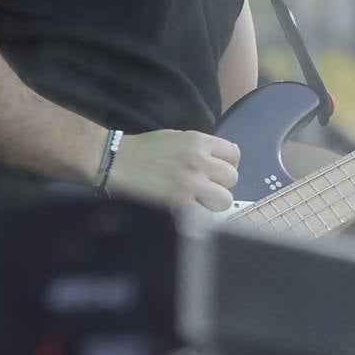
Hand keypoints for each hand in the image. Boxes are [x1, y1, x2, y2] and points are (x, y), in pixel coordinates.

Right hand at [105, 129, 239, 211]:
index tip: (217, 169)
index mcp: (199, 142)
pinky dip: (201, 215)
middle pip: (232, 178)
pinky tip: (191, 210)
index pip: (234, 154)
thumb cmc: (148, 149)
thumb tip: (229, 153)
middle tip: (207, 185)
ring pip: (225, 199)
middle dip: (221, 183)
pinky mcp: (181, 204)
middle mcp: (199, 162)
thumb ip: (204, 146)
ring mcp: (191, 185)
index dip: (228, 163)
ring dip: (214, 201)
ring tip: (200, 199)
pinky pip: (207, 216)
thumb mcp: (179, 137)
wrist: (120, 162)